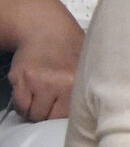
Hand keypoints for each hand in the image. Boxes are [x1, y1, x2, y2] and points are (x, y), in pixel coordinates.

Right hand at [7, 0, 82, 120]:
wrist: (45, 28)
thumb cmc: (71, 49)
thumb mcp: (87, 67)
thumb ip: (87, 90)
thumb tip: (93, 113)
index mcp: (79, 82)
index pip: (71, 116)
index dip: (67, 116)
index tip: (66, 113)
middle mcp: (59, 83)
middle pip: (50, 117)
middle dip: (49, 114)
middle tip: (52, 103)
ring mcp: (37, 81)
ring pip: (33, 114)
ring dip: (35, 110)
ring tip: (42, 97)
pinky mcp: (20, 78)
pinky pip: (19, 104)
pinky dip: (22, 104)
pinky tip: (31, 93)